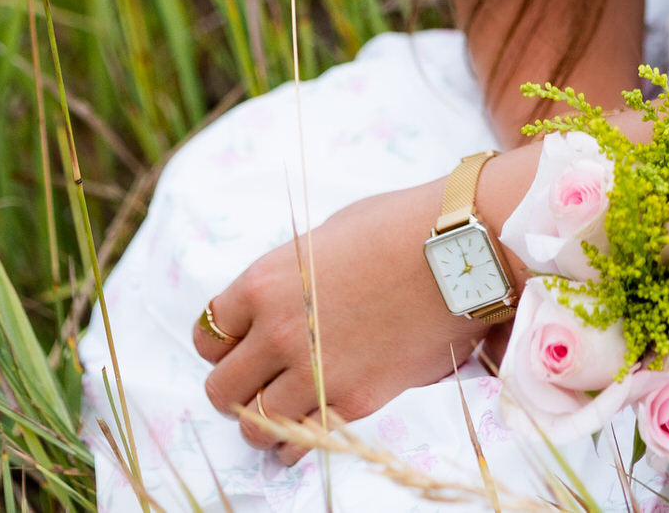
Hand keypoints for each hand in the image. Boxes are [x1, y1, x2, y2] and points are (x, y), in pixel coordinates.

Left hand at [192, 176, 485, 464]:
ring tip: (285, 406)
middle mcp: (278, 331)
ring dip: (263, 418)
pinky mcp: (352, 401)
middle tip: (258, 380)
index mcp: (265, 282)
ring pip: (253, 425)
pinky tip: (308, 426)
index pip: (208, 334)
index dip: (224, 342)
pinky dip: (295, 443)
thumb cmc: (399, 225)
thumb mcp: (329, 235)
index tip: (242, 344)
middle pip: (220, 388)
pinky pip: (299, 443)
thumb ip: (294, 274)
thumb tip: (284, 299)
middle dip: (236, 387)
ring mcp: (314, 371)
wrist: (460, 249)